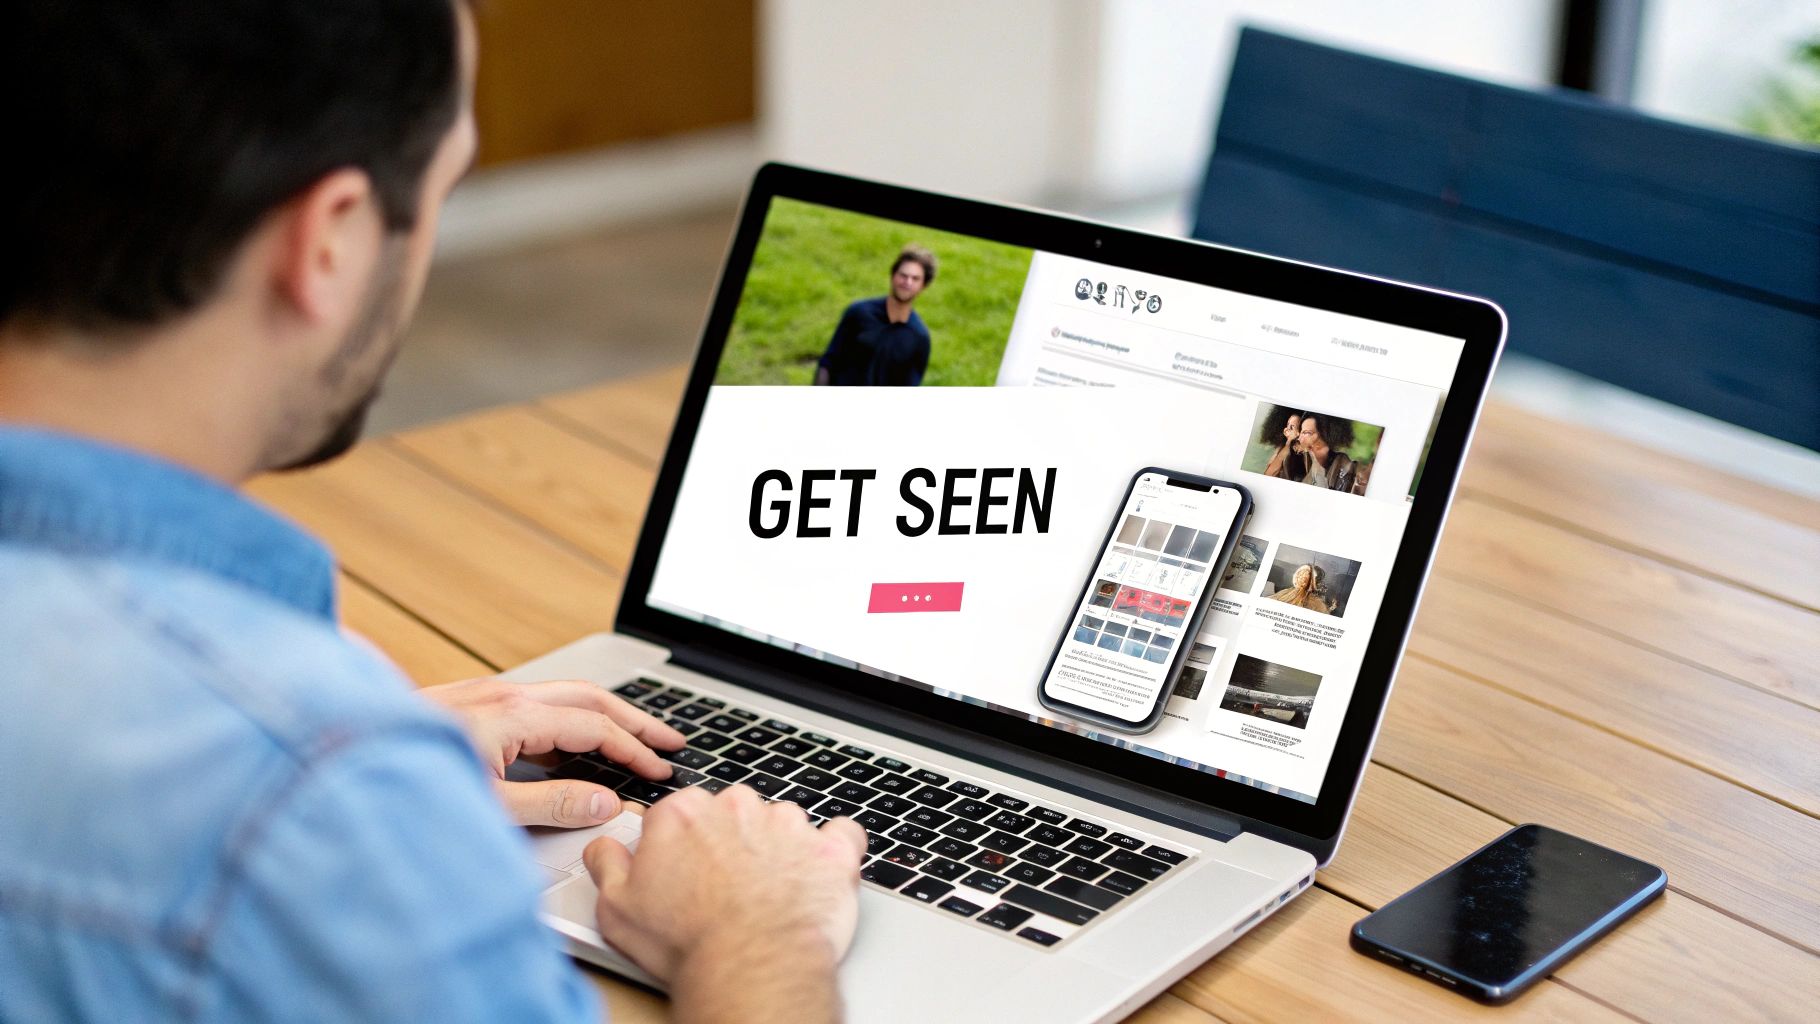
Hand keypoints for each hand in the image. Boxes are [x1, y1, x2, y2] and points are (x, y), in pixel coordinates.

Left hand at [421, 678, 684, 827]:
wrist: (336, 753)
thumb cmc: (404, 784)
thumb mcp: (488, 808)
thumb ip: (552, 804)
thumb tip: (604, 801)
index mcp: (514, 714)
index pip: (595, 728)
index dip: (633, 751)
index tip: (658, 773)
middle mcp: (503, 695)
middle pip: (590, 698)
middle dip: (635, 719)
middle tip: (669, 741)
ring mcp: (484, 694)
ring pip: (564, 695)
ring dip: (604, 716)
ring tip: (631, 739)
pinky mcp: (469, 702)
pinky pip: (537, 702)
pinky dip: (570, 719)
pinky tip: (570, 745)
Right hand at [583, 784, 867, 984]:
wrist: (751, 968)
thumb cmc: (687, 943)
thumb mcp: (616, 908)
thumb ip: (606, 863)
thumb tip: (604, 846)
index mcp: (683, 813)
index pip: (680, 816)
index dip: (681, 849)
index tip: (685, 874)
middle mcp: (737, 806)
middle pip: (731, 815)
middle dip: (729, 844)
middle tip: (724, 888)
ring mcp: (789, 823)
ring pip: (782, 824)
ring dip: (777, 848)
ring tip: (769, 891)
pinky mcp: (833, 848)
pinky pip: (841, 834)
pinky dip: (832, 850)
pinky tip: (818, 873)